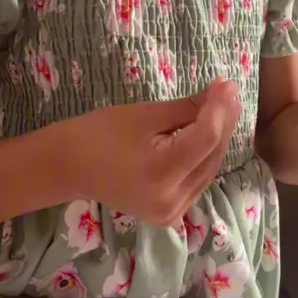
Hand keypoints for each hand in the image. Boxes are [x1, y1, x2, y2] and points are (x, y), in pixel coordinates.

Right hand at [67, 77, 240, 224]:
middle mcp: (171, 200)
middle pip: (211, 155)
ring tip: (224, 107)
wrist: (69, 166)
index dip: (220, 108)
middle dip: (223, 121)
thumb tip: (222, 92)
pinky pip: (198, 181)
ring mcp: (172, 212)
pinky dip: (206, 157)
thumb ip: (188, 108)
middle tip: (228, 91)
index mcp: (161, 173)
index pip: (206, 137)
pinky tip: (210, 134)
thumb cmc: (100, 133)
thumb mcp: (146, 115)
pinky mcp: (170, 214)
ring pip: (209, 169)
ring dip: (218, 138)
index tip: (227, 83)